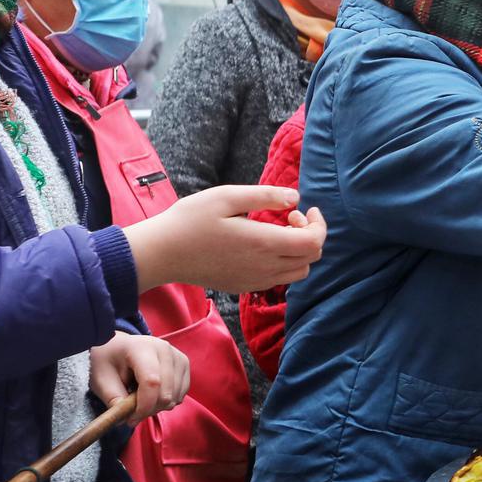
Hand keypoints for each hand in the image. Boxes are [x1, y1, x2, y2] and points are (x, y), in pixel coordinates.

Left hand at [88, 331, 190, 424]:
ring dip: (157, 407)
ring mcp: (178, 356)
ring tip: (141, 399)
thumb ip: (113, 398)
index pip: (151, 382)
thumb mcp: (101, 379)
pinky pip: (180, 395)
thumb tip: (127, 417)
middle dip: (148, 410)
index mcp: (141, 348)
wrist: (120, 347)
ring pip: (174, 397)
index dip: (144, 405)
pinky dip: (167, 402)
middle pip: (166, 393)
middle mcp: (165, 349)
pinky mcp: (185, 365)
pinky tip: (153, 393)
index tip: (130, 419)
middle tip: (131, 412)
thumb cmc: (109, 362)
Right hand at [123, 185, 326, 293]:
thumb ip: (266, 196)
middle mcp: (265, 268)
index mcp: (264, 244)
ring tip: (278, 229)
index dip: (319, 225)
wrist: (161, 253)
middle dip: (310, 234)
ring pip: (298, 272)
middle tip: (290, 215)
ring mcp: (255, 281)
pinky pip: (279, 279)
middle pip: (311, 258)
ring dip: (299, 250)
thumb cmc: (190, 220)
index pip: (314, 243)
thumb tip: (296, 197)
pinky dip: (285, 262)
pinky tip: (264, 245)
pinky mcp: (245, 286)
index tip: (306, 208)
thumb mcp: (227, 196)